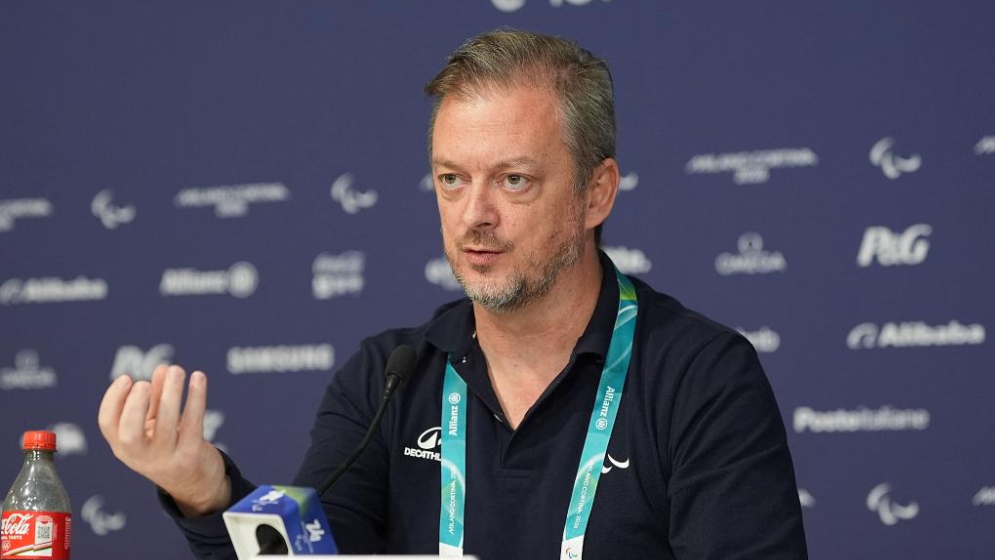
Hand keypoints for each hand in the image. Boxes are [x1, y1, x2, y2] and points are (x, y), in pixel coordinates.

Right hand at [98, 365, 230, 516]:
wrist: (196, 484)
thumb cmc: (170, 446)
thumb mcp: (155, 426)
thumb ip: (156, 399)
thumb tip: (162, 368)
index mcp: (124, 447)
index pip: (108, 424)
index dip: (114, 399)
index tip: (127, 378)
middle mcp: (141, 456)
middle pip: (129, 434)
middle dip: (135, 406)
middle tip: (144, 384)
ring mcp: (167, 459)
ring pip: (166, 426)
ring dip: (171, 394)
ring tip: (176, 370)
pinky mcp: (192, 456)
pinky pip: (193, 424)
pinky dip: (196, 398)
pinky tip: (198, 378)